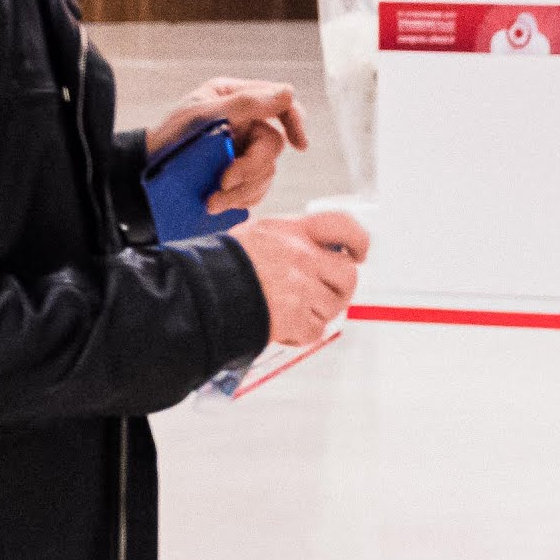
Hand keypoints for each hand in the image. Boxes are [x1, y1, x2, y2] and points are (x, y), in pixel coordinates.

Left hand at [149, 77, 308, 210]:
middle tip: (225, 182)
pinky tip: (219, 204)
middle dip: (251, 168)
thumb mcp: (202, 115)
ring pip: (265, 172)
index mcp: (236, 99)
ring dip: (242, 191)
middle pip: (272, 145)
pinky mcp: (237, 177)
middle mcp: (244, 123)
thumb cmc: (167, 137)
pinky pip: (255, 190)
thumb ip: (245, 103)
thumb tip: (287, 92)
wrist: (143, 174)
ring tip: (213, 201)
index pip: (280, 104)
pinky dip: (240, 200)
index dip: (295, 122)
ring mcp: (241, 151)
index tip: (299, 145)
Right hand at [230, 210, 365, 346]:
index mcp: (292, 231)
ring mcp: (300, 287)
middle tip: (323, 296)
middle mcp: (301, 256)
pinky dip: (300, 333)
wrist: (201, 292)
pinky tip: (280, 324)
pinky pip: (315, 331)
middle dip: (340, 290)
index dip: (357, 241)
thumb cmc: (222, 265)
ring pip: (332, 307)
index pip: (341, 226)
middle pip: (347, 275)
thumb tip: (321, 250)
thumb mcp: (256, 235)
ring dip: (316, 314)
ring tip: (289, 310)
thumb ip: (291, 240)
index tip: (358, 254)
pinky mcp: (294, 316)